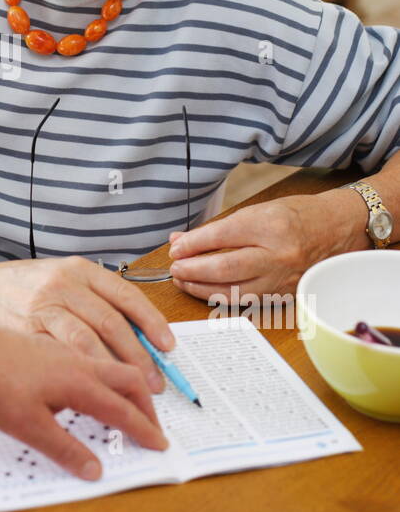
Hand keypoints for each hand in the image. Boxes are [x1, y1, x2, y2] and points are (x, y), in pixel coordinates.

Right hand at [0, 255, 174, 392]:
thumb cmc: (15, 290)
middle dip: (139, 357)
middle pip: (112, 322)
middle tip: (155, 383)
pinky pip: (60, 356)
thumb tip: (135, 337)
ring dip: (114, 370)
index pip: (126, 295)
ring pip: (89, 341)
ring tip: (131, 396)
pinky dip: (82, 376)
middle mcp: (63, 284)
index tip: (169, 347)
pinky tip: (95, 393)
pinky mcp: (25, 329)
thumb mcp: (56, 280)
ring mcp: (42, 306)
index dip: (152, 323)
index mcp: (78, 270)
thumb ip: (90, 302)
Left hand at [0, 320, 169, 479]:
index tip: (160, 445)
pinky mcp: (51, 349)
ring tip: (131, 405)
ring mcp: (66, 352)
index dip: (144, 430)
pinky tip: (93, 388)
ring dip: (130, 386)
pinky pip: (94, 360)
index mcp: (80, 383)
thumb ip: (65, 449)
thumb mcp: (28, 427)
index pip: (124, 410)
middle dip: (146, 404)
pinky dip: (108, 377)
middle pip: (129, 380)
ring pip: (112, 366)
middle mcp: (79, 363)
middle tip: (152, 427)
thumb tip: (96, 471)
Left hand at [168, 193, 362, 303]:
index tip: (175, 248)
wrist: (337, 229)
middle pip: (224, 267)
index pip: (221, 237)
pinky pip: (246, 301)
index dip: (192, 244)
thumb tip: (180, 241)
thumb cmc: (296, 215)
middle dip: (192, 269)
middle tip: (175, 268)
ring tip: (183, 280)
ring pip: (233, 291)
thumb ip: (218, 228)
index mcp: (269, 225)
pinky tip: (205, 291)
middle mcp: (277, 254)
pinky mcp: (284, 295)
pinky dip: (221, 297)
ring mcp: (282, 277)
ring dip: (202, 288)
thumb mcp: (257, 210)